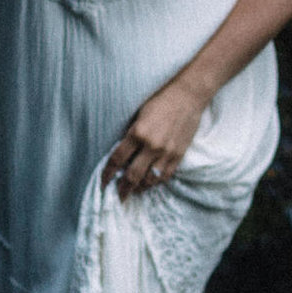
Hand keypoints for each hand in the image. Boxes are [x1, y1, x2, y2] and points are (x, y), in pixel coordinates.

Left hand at [102, 79, 208, 198]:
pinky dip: (155, 182)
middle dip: (123, 189)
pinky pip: (165, 176)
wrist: (188, 96)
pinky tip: (149, 182)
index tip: (103, 183)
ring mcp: (167, 152)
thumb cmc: (160, 101)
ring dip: (140, 188)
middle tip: (118, 196)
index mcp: (138, 133)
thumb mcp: (138, 115)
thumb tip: (120, 155)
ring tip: (134, 190)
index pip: (117, 159)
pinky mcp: (179, 155)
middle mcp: (152, 146)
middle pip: (132, 176)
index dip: (108, 174)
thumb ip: (130, 135)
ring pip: (150, 180)